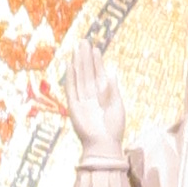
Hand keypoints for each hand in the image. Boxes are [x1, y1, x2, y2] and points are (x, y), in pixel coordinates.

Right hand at [61, 41, 126, 155]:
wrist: (104, 145)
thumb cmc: (113, 129)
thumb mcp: (118, 106)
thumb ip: (113, 89)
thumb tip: (112, 72)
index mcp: (103, 96)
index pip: (98, 74)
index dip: (97, 62)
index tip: (95, 48)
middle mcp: (91, 96)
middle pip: (87, 73)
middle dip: (85, 57)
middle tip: (83, 41)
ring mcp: (82, 100)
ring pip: (80, 77)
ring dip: (78, 63)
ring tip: (77, 48)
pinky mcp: (73, 107)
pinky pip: (71, 89)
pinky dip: (70, 77)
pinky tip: (70, 65)